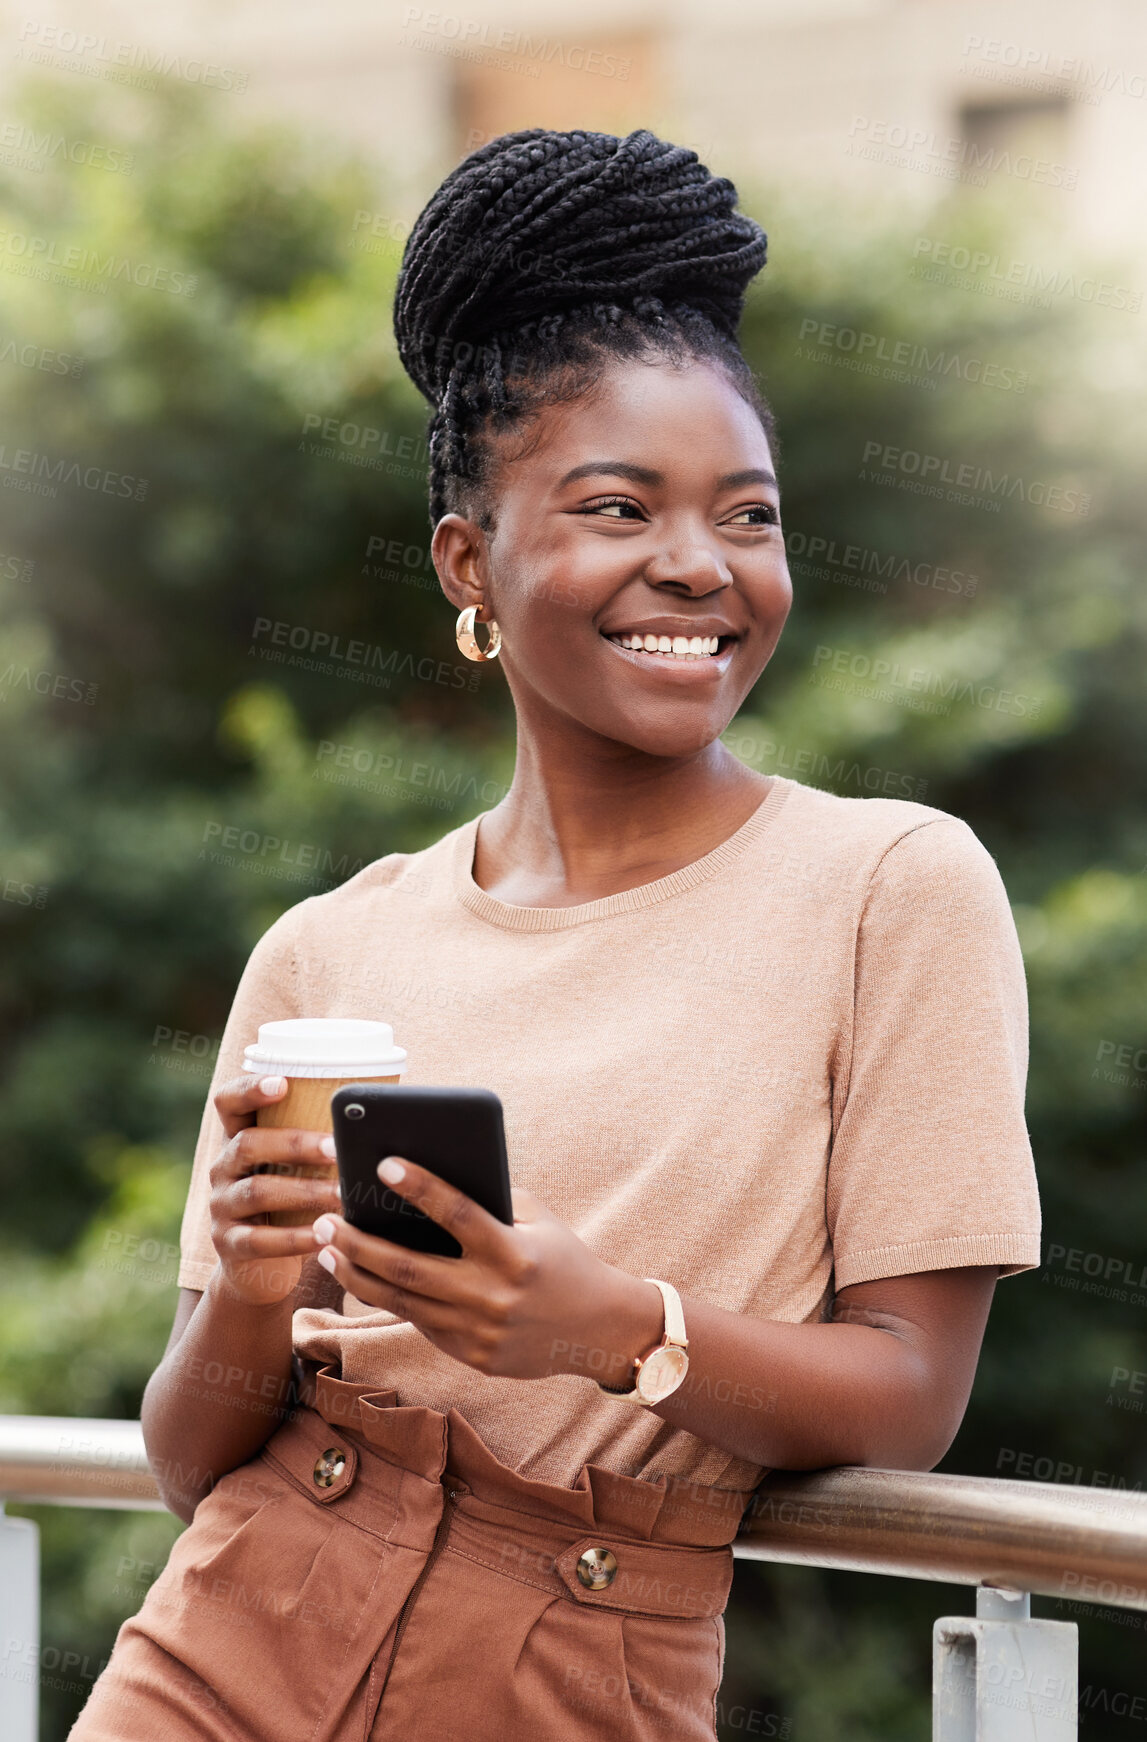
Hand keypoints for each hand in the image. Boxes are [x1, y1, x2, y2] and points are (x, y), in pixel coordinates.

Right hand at [208, 1074, 342, 1306]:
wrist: (259, 1269)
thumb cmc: (293, 1204)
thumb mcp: (297, 1170)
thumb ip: (321, 1144)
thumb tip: (381, 1122)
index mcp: (239, 1138)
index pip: (228, 1102)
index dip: (249, 1089)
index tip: (282, 1083)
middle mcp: (223, 1167)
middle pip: (248, 1143)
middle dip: (295, 1143)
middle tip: (337, 1147)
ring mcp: (222, 1206)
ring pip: (258, 1191)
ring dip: (305, 1191)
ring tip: (342, 1194)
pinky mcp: (229, 1244)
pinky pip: (260, 1240)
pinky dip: (295, 1238)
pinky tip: (325, 1235)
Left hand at [310, 1157, 662, 1381]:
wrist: (596, 1328)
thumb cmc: (562, 1258)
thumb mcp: (537, 1220)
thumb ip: (491, 1199)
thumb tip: (428, 1178)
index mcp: (514, 1253)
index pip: (458, 1214)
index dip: (420, 1187)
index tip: (383, 1164)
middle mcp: (492, 1295)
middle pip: (407, 1267)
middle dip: (356, 1242)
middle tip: (323, 1220)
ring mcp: (478, 1331)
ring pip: (399, 1301)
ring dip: (356, 1273)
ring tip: (326, 1248)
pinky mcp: (470, 1355)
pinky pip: (418, 1322)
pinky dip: (386, 1297)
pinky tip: (361, 1275)